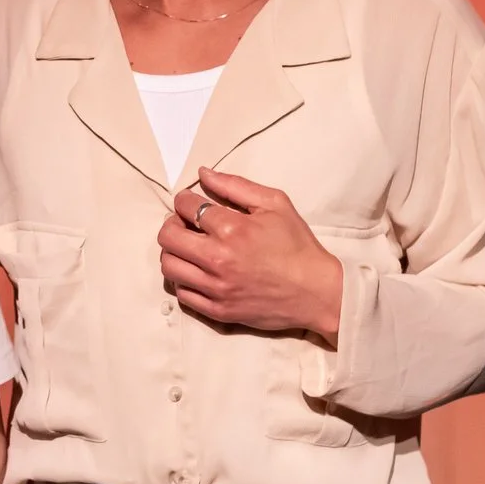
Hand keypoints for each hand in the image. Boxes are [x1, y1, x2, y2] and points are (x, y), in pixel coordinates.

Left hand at [158, 170, 344, 337]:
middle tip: (185, 224)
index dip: (185, 200)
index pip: (186, 206)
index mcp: (233, 229)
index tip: (191, 202)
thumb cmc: (298, 246)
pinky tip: (198, 272)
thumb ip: (236, 185)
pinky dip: (184, 280)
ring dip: (174, 252)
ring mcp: (216, 288)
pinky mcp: (218, 310)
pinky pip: (182, 293)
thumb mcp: (275, 204)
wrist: (317, 292)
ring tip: (190, 249)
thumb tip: (204, 173)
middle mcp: (219, 259)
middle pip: (167, 237)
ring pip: (169, 266)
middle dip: (172, 224)